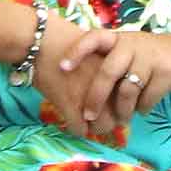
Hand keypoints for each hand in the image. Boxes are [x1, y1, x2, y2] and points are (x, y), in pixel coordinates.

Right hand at [33, 15, 128, 146]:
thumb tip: (117, 92)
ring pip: (100, 128)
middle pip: (118, 119)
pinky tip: (70, 118)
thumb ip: (110, 71)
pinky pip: (79, 129)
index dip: (121, 107)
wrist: (40, 40)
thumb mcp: (97, 52)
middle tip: (96, 116)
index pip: (130, 101)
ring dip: (93, 127)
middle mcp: (107, 85)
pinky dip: (75, 128)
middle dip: (108, 121)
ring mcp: (89, 96)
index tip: (112, 106)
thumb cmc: (66, 41)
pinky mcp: (70, 105)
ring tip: (84, 119)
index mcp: (116, 71)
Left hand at [72, 28, 170, 130]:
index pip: (94, 38)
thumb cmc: (153, 56)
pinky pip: (148, 98)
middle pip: (108, 71)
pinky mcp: (167, 73)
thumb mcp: (131, 52)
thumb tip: (82, 93)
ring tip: (120, 120)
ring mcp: (150, 58)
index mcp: (120, 39)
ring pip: (128, 89)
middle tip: (89, 116)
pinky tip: (142, 110)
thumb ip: (111, 65)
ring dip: (121, 110)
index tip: (62, 67)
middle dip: (96, 96)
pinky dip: (143, 108)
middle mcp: (132, 45)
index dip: (77, 51)